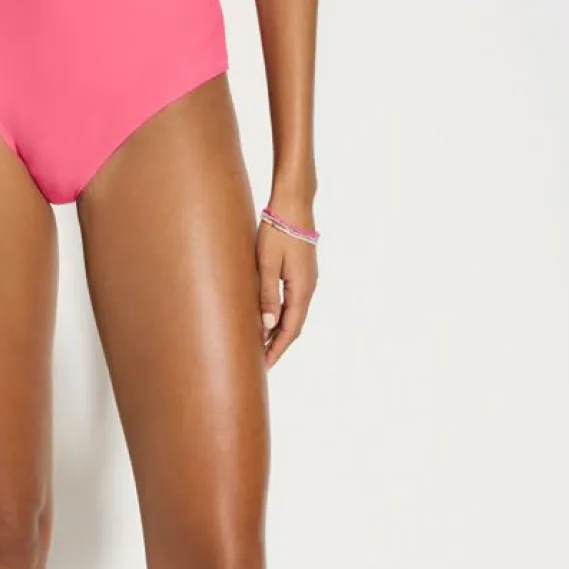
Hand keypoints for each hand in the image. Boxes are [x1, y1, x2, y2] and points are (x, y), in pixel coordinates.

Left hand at [257, 213, 316, 369]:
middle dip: (278, 344)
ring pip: (294, 314)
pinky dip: (282, 315)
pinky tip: (269, 317)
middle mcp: (308, 288)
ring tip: (261, 343)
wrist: (294, 203)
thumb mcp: (267, 263)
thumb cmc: (277, 230)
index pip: (290, 329)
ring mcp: (307, 280)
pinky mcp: (302, 272)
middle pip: (294, 325)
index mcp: (302, 289)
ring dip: (279, 330)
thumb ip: (267, 295)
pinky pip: (293, 301)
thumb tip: (267, 326)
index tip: (264, 365)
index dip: (277, 349)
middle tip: (260, 361)